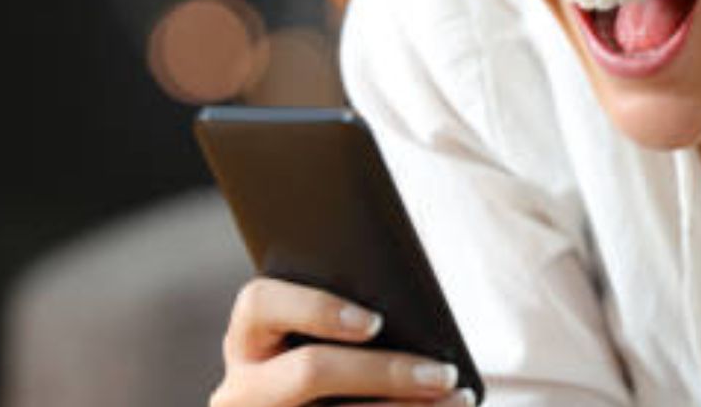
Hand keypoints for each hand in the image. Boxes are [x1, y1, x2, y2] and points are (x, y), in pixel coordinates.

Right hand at [211, 276, 474, 405]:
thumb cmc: (323, 366)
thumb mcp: (311, 343)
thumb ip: (342, 324)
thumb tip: (408, 320)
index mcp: (246, 343)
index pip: (260, 303)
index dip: (316, 308)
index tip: (375, 322)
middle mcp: (242, 393)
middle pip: (309, 371)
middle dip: (385, 372)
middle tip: (442, 372)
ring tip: (457, 399)